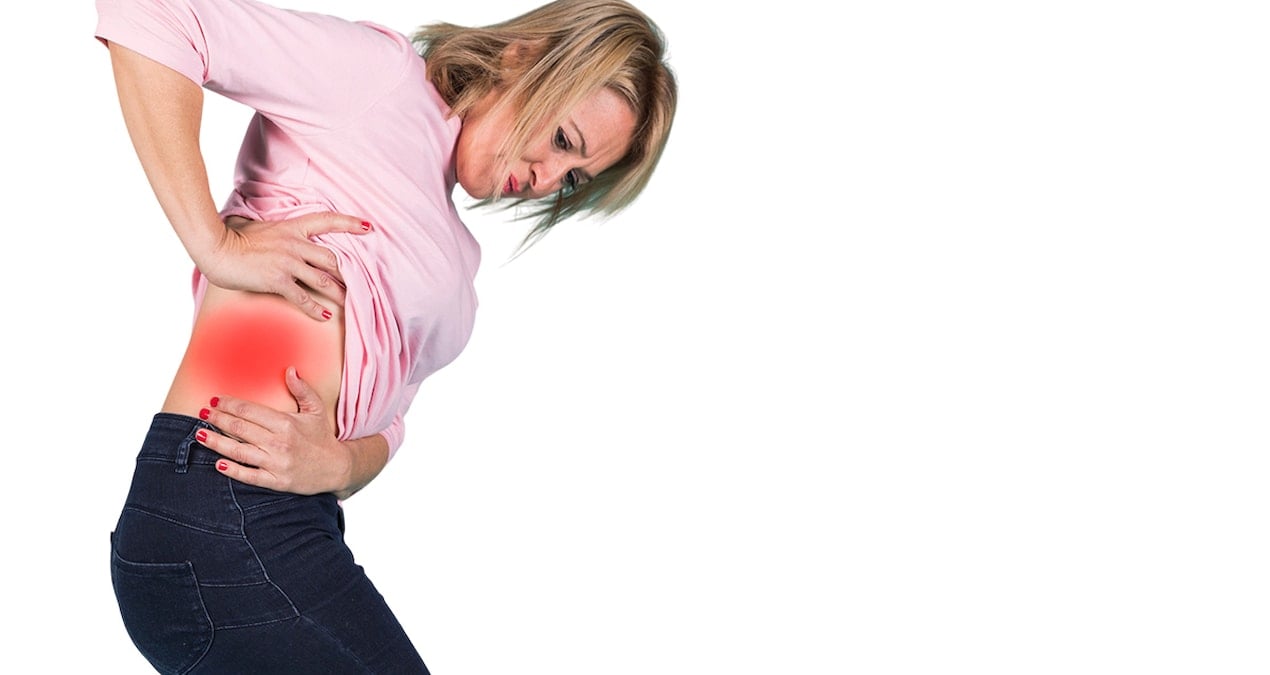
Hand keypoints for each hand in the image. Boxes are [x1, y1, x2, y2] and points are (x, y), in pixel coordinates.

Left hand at [197, 367, 351, 495]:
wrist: (337, 468)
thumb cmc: (322, 438)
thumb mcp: (316, 410)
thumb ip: (302, 390)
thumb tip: (290, 370)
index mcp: (286, 423)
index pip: (250, 410)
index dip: (229, 404)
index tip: (216, 400)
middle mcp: (279, 443)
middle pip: (239, 428)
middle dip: (218, 419)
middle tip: (202, 413)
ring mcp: (276, 463)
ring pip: (238, 451)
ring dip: (216, 442)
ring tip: (200, 435)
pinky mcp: (276, 481)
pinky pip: (249, 475)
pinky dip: (232, 470)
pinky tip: (218, 463)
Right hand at [198, 212, 372, 320]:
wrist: (216, 248)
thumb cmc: (232, 237)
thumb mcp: (257, 226)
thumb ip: (273, 230)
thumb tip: (268, 230)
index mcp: (292, 227)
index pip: (327, 220)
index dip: (350, 223)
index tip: (369, 227)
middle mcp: (295, 244)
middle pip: (331, 258)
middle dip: (347, 273)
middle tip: (358, 283)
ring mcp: (288, 262)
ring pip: (322, 280)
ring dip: (337, 293)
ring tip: (347, 303)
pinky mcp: (278, 280)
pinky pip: (303, 297)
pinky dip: (315, 309)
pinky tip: (324, 316)